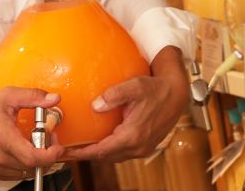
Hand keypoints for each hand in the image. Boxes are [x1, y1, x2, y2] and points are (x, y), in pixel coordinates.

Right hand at [0, 88, 64, 180]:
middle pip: (34, 167)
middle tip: (48, 138)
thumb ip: (33, 97)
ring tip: (36, 142)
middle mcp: (0, 157)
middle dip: (48, 154)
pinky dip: (26, 164)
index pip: (33, 157)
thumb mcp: (8, 97)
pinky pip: (17, 174)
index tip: (57, 145)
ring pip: (27, 172)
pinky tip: (24, 149)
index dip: (51, 155)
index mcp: (4, 139)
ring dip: (38, 160)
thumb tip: (54, 99)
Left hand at [65, 46, 188, 161]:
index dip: (83, 153)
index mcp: (133, 135)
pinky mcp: (145, 146)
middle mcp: (138, 146)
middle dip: (87, 154)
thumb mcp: (135, 87)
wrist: (177, 94)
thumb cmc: (157, 89)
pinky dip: (109, 149)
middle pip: (106, 157)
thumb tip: (95, 105)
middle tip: (68, 149)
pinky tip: (100, 141)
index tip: (68, 152)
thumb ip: (114, 95)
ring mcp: (143, 148)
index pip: (102, 151)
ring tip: (81, 147)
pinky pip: (122, 152)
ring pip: (114, 156)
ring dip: (98, 153)